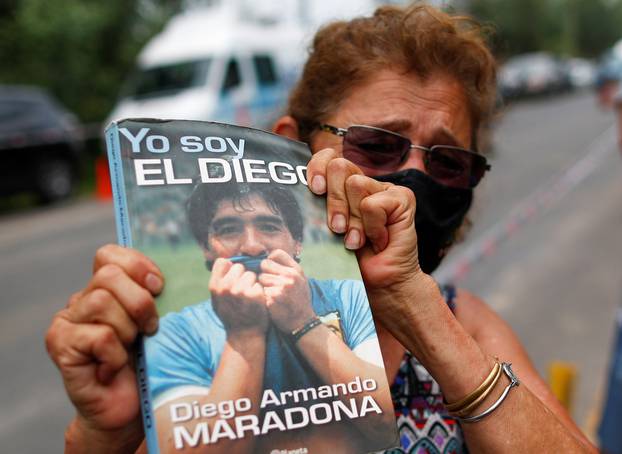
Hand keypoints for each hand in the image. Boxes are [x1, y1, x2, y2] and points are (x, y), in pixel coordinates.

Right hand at [45, 244, 162, 449]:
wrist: (127, 408)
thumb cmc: (146, 362)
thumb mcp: (156, 321)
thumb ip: (153, 295)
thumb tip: (164, 276)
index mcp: (104, 288)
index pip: (110, 254)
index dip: (137, 265)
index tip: (159, 287)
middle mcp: (81, 300)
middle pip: (108, 275)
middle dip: (139, 301)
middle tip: (150, 327)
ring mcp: (67, 321)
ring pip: (101, 302)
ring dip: (128, 329)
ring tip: (131, 349)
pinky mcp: (60, 345)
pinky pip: (99, 336)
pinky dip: (116, 355)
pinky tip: (114, 369)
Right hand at [210, 258, 268, 335]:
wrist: (243, 335)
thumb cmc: (231, 315)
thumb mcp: (217, 300)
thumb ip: (219, 281)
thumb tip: (226, 261)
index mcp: (214, 286)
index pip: (222, 262)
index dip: (229, 268)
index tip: (233, 278)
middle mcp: (225, 287)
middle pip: (238, 266)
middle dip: (242, 276)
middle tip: (242, 291)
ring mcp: (240, 290)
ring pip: (251, 274)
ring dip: (252, 283)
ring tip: (248, 298)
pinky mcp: (254, 294)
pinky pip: (259, 284)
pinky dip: (260, 291)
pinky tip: (256, 302)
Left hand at [258, 249, 313, 332]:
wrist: (303, 322)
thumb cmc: (299, 300)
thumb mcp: (300, 280)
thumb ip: (288, 268)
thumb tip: (269, 258)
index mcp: (296, 270)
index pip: (276, 253)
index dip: (270, 260)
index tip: (271, 269)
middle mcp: (290, 276)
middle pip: (264, 264)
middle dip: (264, 273)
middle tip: (270, 284)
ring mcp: (281, 287)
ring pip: (260, 278)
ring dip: (262, 286)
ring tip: (272, 295)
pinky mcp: (272, 298)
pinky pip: (259, 291)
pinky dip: (262, 297)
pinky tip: (270, 303)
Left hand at [307, 148, 421, 287]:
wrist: (380, 284)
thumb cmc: (350, 262)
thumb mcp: (324, 232)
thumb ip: (315, 208)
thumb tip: (298, 192)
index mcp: (342, 187)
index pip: (327, 157)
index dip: (318, 167)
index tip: (315, 190)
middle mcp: (364, 183)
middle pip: (339, 166)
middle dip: (333, 201)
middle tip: (337, 229)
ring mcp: (384, 188)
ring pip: (355, 184)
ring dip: (353, 220)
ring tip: (357, 240)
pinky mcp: (402, 198)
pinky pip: (373, 204)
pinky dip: (371, 227)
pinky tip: (379, 240)